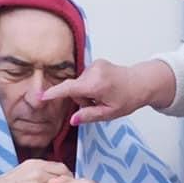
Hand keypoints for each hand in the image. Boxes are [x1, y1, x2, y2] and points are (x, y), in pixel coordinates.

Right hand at [40, 58, 175, 124]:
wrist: (141, 82)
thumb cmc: (128, 99)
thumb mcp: (109, 113)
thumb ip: (89, 116)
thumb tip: (73, 120)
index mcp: (97, 85)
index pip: (70, 89)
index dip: (55, 93)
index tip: (41, 96)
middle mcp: (94, 71)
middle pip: (74, 89)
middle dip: (82, 99)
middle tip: (99, 104)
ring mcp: (95, 65)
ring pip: (79, 84)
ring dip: (87, 93)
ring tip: (103, 96)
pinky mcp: (96, 62)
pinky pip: (85, 78)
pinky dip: (90, 86)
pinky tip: (103, 88)